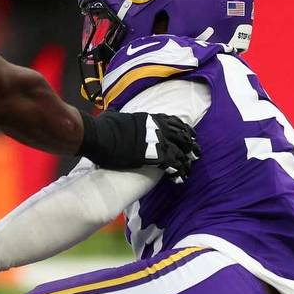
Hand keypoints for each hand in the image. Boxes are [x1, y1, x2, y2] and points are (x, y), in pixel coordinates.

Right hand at [79, 112, 200, 180]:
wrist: (98, 135)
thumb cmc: (103, 126)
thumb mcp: (117, 117)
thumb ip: (123, 117)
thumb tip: (113, 114)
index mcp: (151, 118)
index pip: (175, 122)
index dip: (184, 130)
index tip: (190, 136)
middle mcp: (158, 128)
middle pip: (183, 136)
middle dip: (191, 146)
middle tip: (196, 154)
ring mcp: (158, 141)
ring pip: (181, 151)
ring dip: (186, 162)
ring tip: (188, 170)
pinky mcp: (154, 155)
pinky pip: (173, 164)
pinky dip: (178, 172)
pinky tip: (179, 178)